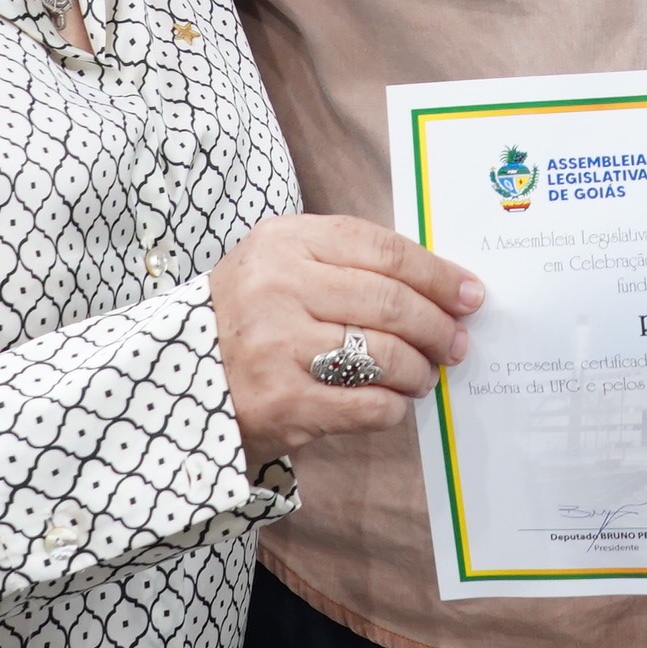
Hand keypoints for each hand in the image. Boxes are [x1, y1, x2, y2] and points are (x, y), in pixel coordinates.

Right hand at [208, 216, 482, 471]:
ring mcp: (278, 347)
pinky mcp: (283, 404)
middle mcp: (278, 288)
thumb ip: (348, 263)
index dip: (436, 274)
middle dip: (438, 326)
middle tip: (456, 342)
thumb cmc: (248, 316)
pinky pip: (368, 405)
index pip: (384, 250)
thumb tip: (440, 284)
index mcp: (285, 241)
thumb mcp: (283, 265)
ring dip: (420, 370)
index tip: (469, 293)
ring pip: (387, 354)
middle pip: (392, 302)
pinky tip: (393, 402)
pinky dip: (394, 406)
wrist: (177, 377)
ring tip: (424, 375)